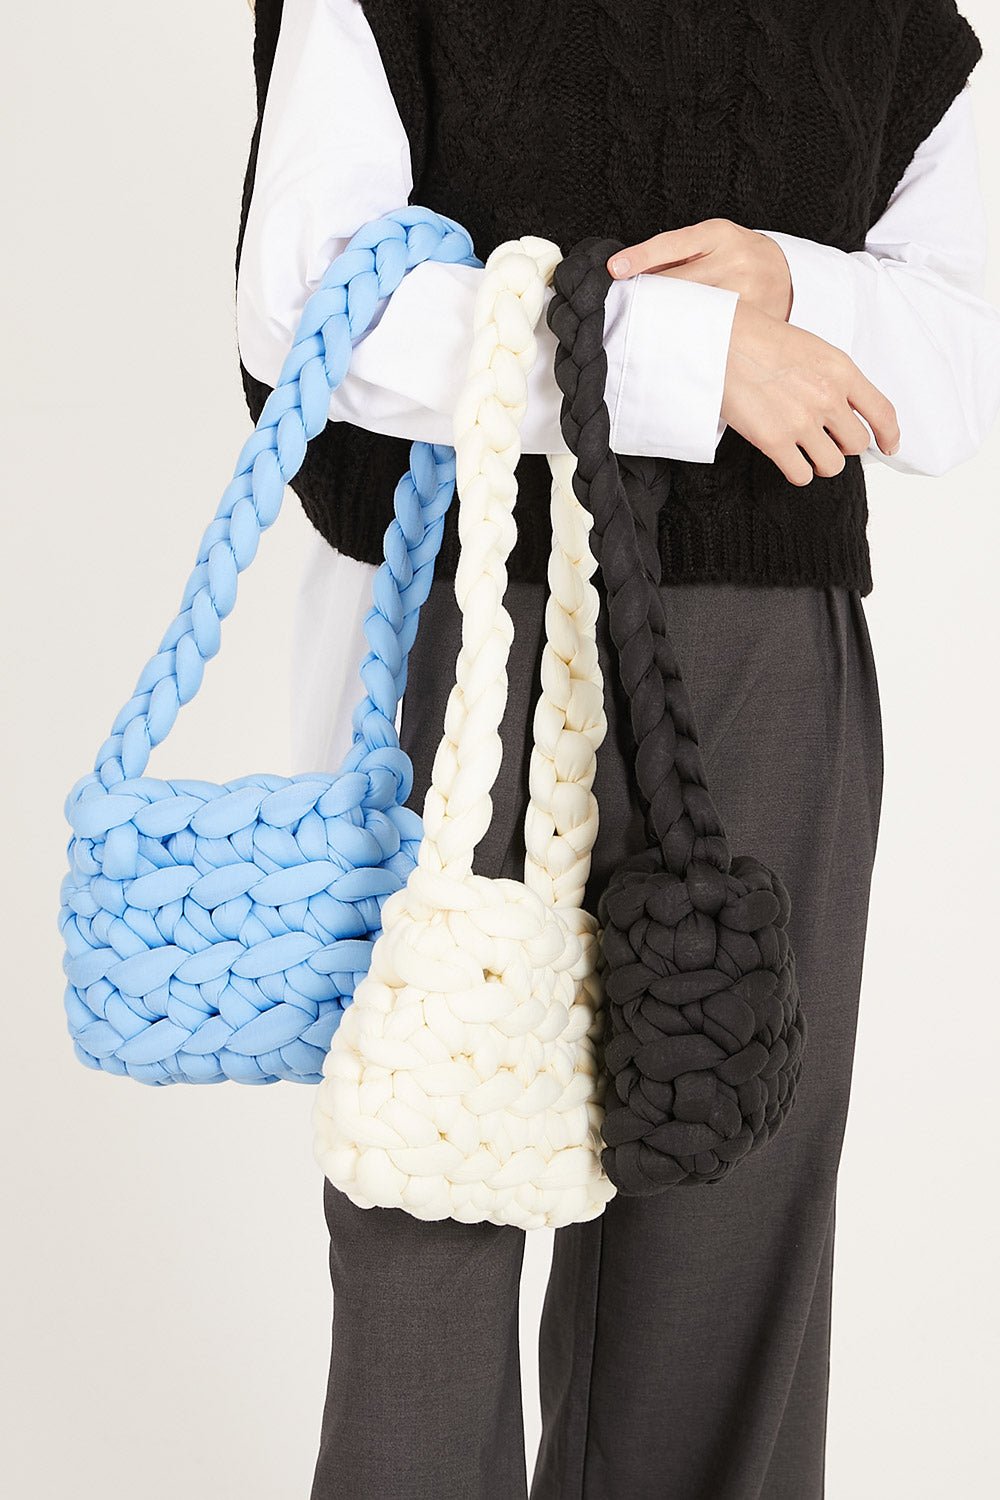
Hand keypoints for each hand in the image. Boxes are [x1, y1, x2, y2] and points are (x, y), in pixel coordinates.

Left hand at [608, 219, 792, 321]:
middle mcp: (734, 260)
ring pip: (691, 310)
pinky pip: (710, 329)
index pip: (672, 244)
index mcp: (718, 234)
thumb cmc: (737, 254)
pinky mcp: (751, 319)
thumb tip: (630, 272)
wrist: (785, 273)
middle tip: (627, 306)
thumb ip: (675, 254)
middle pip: (677, 283)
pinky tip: (680, 337)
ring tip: (651, 324)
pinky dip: (691, 333)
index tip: (615, 268)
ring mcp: (744, 291)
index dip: (641, 257)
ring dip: (666, 318)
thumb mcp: (711, 240)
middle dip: (650, 295)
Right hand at [721, 301, 899, 484]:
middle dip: (844, 445)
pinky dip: (798, 472)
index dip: (890, 435)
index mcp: (841, 370)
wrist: (721, 340)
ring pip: (832, 465)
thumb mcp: (812, 349)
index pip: (882, 412)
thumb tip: (844, 406)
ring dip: (821, 462)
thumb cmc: (759, 339)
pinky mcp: (774, 441)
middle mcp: (827, 397)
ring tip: (806, 452)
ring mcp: (801, 421)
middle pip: (857, 444)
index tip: (888, 446)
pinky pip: (801, 475)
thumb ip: (834, 377)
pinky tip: (788, 460)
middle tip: (827, 440)